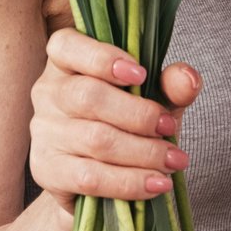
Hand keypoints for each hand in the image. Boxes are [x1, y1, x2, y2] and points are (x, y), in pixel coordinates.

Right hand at [29, 28, 196, 207]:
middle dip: (138, 114)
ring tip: (173, 160)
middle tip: (169, 127)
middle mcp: (48, 92)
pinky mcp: (47, 171)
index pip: (67, 46)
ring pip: (95, 139)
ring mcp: (43, 132)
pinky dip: (130, 182)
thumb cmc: (125, 125)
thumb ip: (171, 85)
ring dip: (143, 152)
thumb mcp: (153, 98)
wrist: (100, 180)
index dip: (103, 57)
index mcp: (66, 61)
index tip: (141, 74)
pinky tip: (156, 184)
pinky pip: (91, 177)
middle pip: (88, 96)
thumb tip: (187, 78)